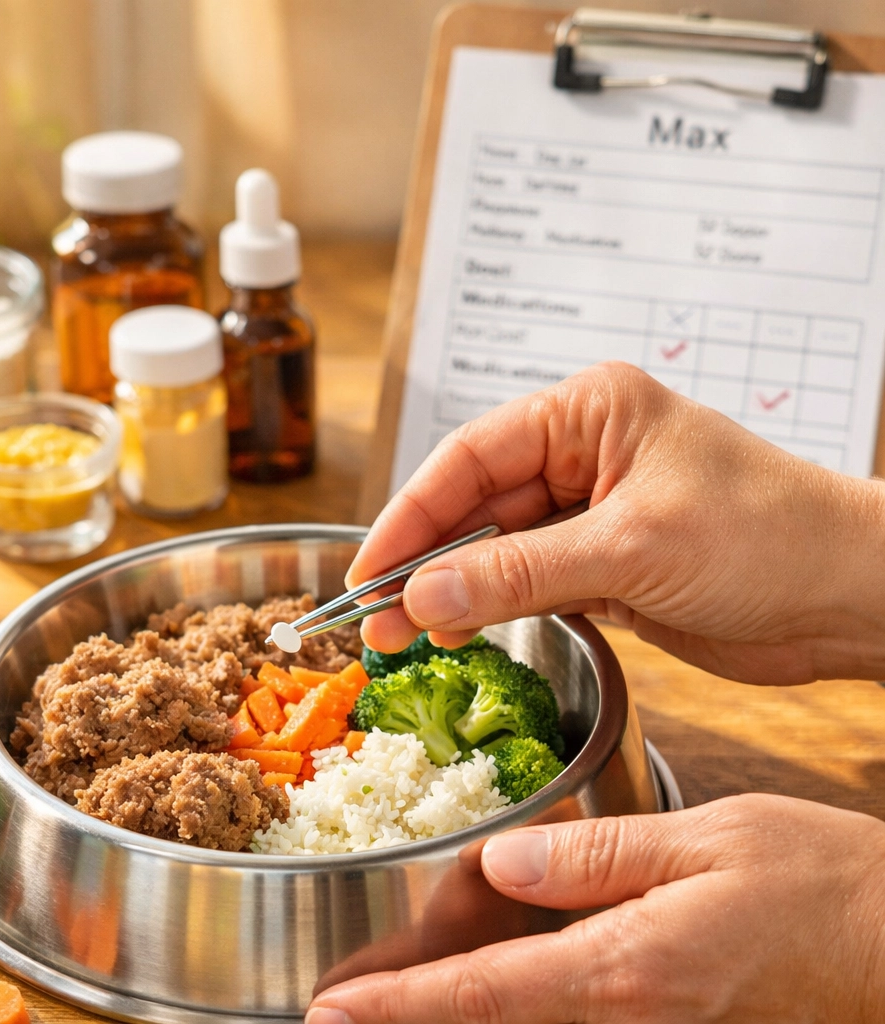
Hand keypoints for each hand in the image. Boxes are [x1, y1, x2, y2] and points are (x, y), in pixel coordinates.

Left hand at [305, 794, 884, 1023]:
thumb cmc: (819, 884)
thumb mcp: (708, 843)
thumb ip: (598, 856)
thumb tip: (502, 860)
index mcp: (626, 969)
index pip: (484, 996)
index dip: (400, 1006)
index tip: (335, 1009)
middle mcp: (629, 1020)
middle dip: (415, 1017)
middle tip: (348, 1004)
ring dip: (461, 1010)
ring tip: (398, 986)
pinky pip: (572, 1017)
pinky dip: (516, 1003)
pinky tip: (495, 978)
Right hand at [347, 362, 884, 684]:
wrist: (852, 597)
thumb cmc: (770, 536)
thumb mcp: (630, 547)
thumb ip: (518, 572)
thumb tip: (423, 595)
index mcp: (588, 413)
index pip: (472, 457)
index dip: (411, 514)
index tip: (368, 567)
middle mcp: (584, 454)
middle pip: (476, 506)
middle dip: (424, 562)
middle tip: (375, 618)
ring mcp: (592, 512)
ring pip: (496, 550)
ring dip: (452, 592)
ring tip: (403, 637)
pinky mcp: (604, 565)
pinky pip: (528, 583)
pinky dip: (492, 609)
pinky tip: (457, 632)